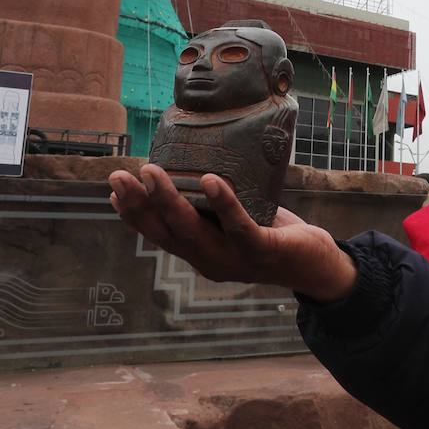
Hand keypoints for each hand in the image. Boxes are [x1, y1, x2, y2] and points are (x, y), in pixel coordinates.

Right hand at [108, 164, 356, 300]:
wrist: (317, 266)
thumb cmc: (274, 236)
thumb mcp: (237, 220)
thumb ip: (215, 206)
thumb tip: (196, 162)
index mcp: (200, 254)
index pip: (159, 235)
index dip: (132, 216)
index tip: (112, 192)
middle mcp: (210, 261)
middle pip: (166, 233)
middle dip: (139, 204)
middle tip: (118, 175)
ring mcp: (235, 259)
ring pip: (193, 231)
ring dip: (169, 201)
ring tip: (153, 172)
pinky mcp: (262, 251)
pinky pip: (239, 227)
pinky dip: (224, 203)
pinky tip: (210, 181)